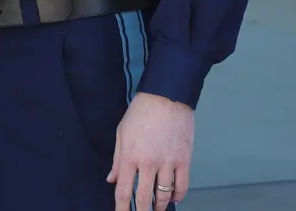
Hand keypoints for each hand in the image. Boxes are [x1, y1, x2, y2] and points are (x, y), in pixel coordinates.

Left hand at [109, 92, 193, 210]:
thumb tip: (112, 179)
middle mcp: (148, 162)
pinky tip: (174, 198)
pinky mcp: (184, 159)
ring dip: (160, 206)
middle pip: (144, 198)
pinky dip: (178, 195)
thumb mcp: (122, 133)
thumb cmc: (141, 112)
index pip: (124, 190)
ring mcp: (168, 162)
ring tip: (157, 209)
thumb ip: (117, 159)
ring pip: (164, 195)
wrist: (166, 96)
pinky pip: (182, 185)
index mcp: (130, 156)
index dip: (121, 208)